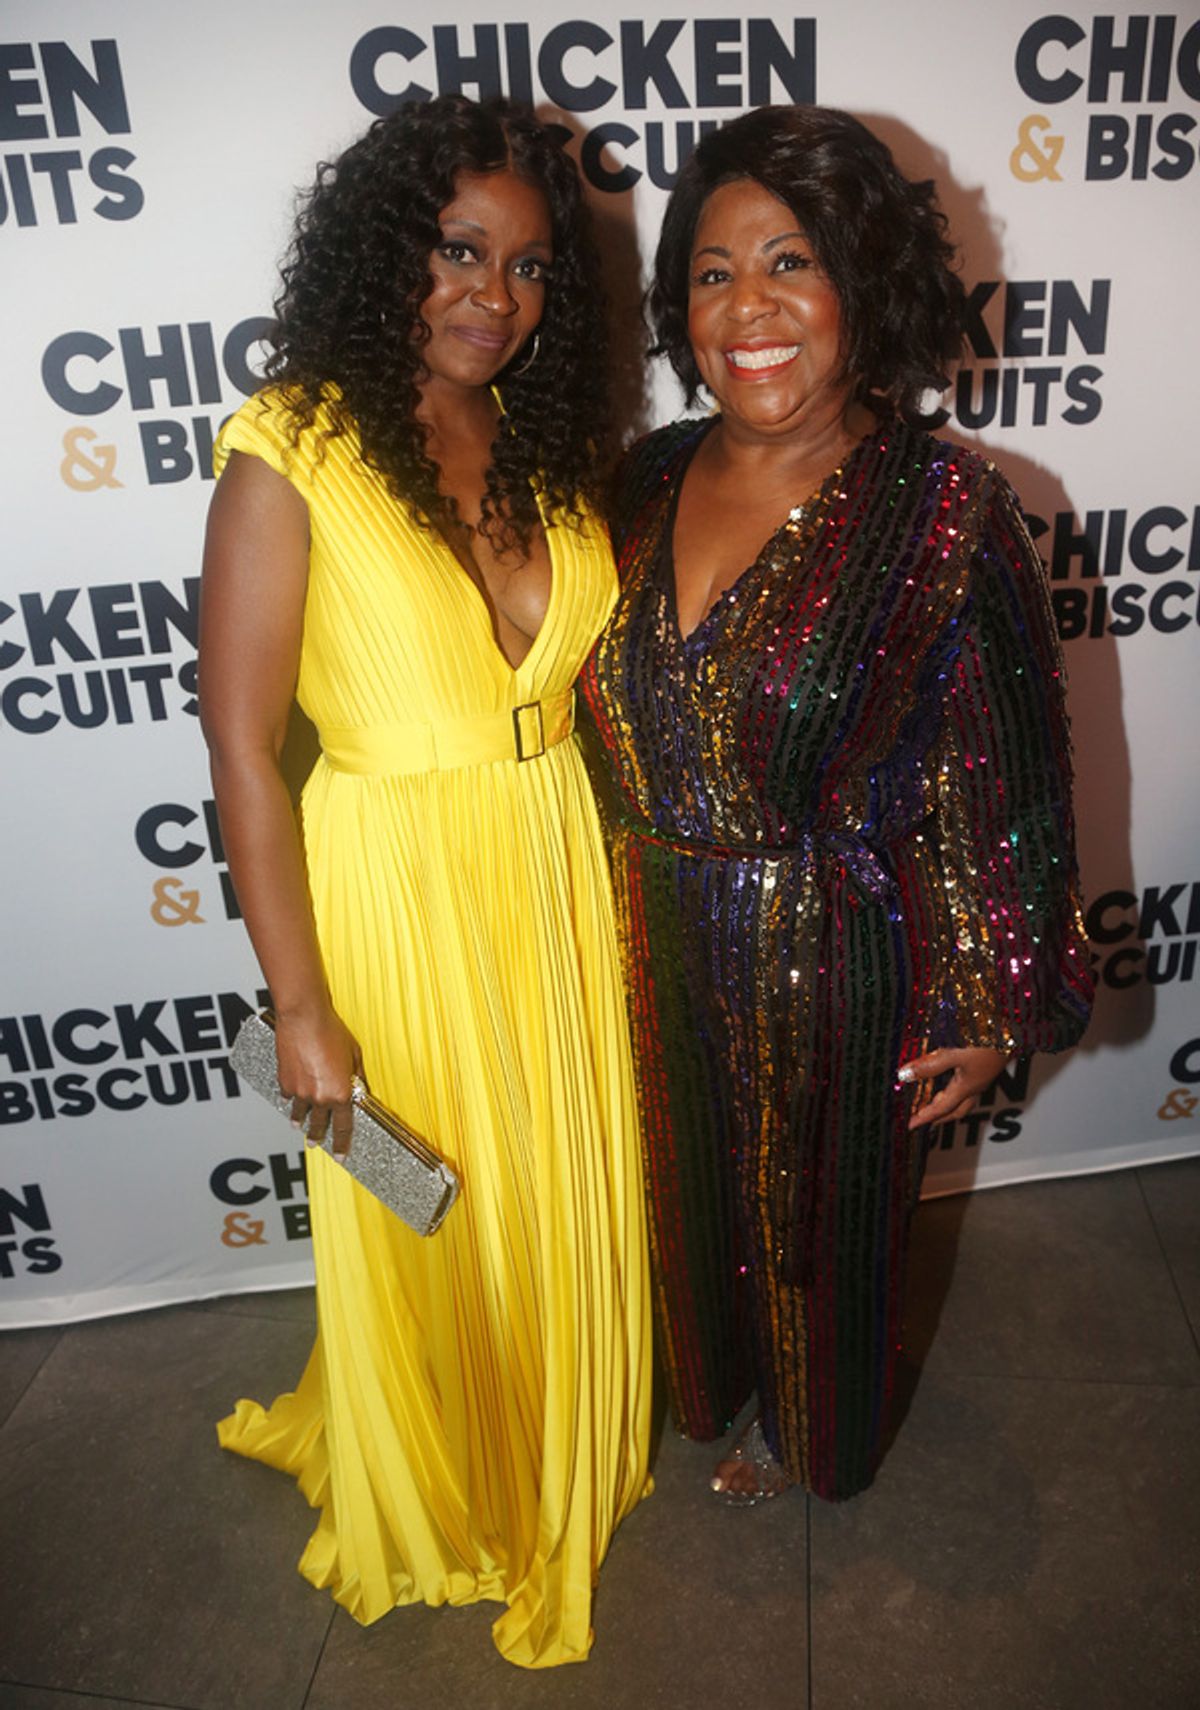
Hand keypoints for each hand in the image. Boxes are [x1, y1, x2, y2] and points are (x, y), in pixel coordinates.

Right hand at [273, 1005, 361, 1158]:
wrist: (304, 1019)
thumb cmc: (330, 1031)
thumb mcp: (354, 1054)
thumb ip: (357, 1075)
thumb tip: (360, 1087)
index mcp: (341, 1093)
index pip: (344, 1126)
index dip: (343, 1143)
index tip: (342, 1154)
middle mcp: (320, 1097)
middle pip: (320, 1125)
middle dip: (318, 1136)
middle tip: (316, 1143)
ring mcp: (300, 1092)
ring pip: (300, 1114)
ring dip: (300, 1121)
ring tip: (299, 1126)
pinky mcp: (285, 1082)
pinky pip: (289, 1096)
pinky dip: (291, 1097)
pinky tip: (291, 1098)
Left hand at [898, 1046, 1008, 1131]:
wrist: (1013, 1034)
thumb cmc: (988, 1044)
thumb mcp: (955, 1055)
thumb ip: (930, 1065)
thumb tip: (905, 1075)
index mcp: (966, 1088)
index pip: (941, 1108)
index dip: (924, 1117)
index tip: (911, 1125)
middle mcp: (975, 1087)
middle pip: (955, 1110)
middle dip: (938, 1117)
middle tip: (923, 1119)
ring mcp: (982, 1078)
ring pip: (963, 1100)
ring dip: (948, 1104)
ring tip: (934, 1101)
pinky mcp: (985, 1068)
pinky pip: (968, 1087)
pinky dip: (955, 1090)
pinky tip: (952, 1079)